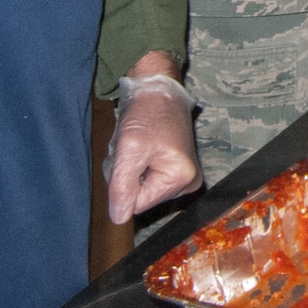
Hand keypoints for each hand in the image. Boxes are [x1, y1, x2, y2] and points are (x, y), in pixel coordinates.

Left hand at [105, 56, 201, 224]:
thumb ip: (122, 186)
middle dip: (128, 176)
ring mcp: (185, 176)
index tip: (129, 155)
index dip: (124, 182)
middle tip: (131, 149)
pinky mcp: (178, 169)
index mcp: (181, 178)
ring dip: (131, 170)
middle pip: (142, 197)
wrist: (159, 89)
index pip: (137, 203)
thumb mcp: (129, 149)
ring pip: (142, 189)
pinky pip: (149, 179)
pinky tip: (142, 148)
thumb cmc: (147, 112)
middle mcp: (189, 182)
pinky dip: (138, 166)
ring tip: (136, 145)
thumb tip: (119, 218)